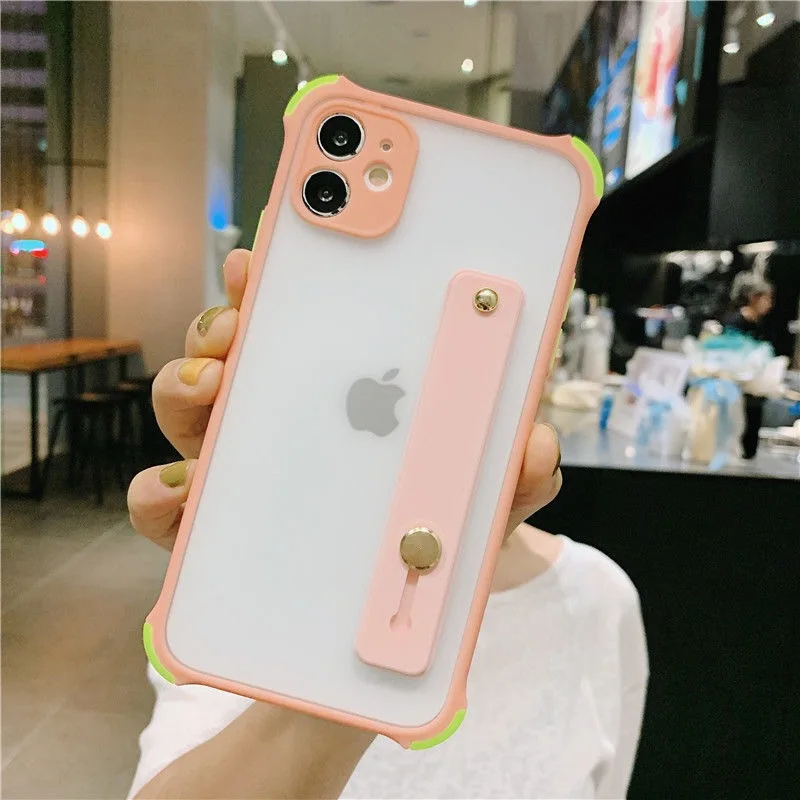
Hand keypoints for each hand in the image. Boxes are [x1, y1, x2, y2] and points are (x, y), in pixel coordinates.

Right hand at [127, 249, 560, 549]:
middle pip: (235, 351)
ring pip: (191, 410)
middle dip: (226, 318)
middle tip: (240, 316)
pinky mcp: (216, 532)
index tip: (272, 247)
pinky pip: (167, 505)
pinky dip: (160, 493)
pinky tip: (178, 490)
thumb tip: (534, 444)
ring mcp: (246, 469)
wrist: (407, 615)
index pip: (305, 319)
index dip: (283, 277)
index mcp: (347, 392)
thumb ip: (517, 472)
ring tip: (208, 382)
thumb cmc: (443, 534)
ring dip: (184, 382)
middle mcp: (287, 418)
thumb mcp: (489, 495)